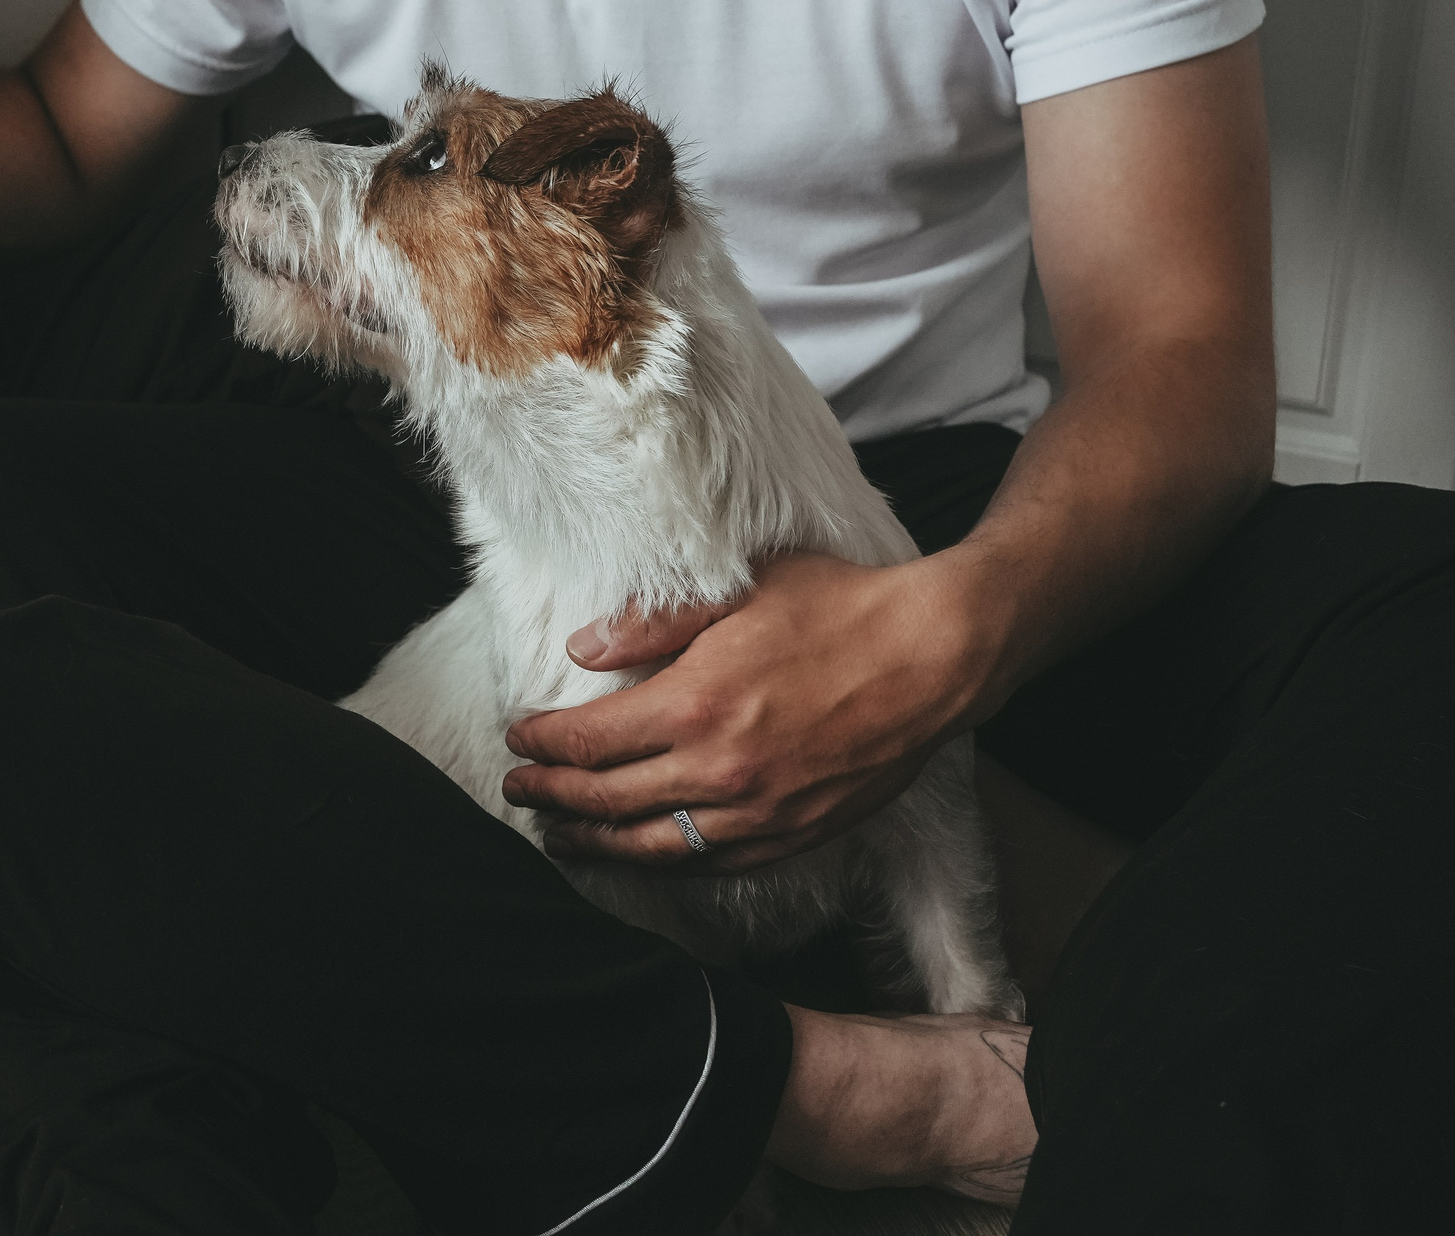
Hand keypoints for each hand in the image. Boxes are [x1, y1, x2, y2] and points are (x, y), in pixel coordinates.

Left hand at [500, 552, 997, 871]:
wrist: (934, 654)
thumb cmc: (838, 609)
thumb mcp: (737, 591)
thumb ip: (651, 624)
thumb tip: (582, 651)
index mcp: (692, 706)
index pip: (587, 743)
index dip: (543, 746)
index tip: (519, 739)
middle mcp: (717, 771)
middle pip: (606, 802)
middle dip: (551, 798)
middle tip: (520, 792)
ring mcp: (758, 811)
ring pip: (653, 847)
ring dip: (597, 844)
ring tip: (562, 837)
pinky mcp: (796, 832)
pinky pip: (714, 863)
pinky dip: (666, 863)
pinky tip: (643, 854)